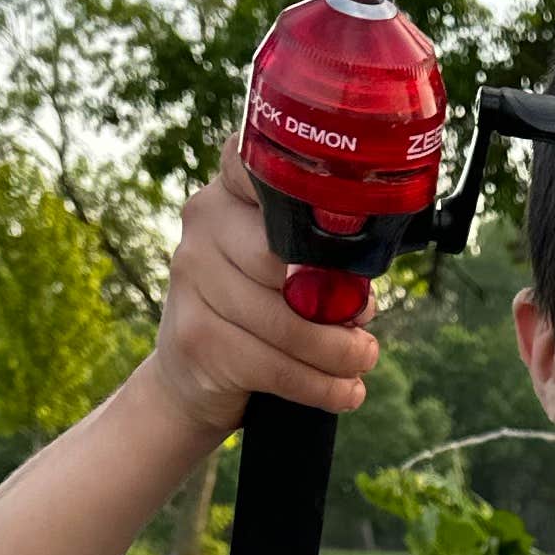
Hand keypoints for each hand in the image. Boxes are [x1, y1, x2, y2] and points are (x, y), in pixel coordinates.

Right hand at [152, 148, 385, 439]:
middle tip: (363, 322)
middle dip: (339, 300)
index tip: (341, 222)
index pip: (260, 163)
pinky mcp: (196, 338)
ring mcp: (192, 278)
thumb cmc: (255, 312)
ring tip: (360, 361)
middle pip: (288, 257)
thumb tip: (360, 293)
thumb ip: (316, 259)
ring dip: (340, 353)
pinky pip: (276, 366)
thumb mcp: (280, 269)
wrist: (192, 376)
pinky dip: (321, 386)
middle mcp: (204, 223)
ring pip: (288, 321)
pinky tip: (344, 391)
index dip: (303, 189)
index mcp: (230, 191)